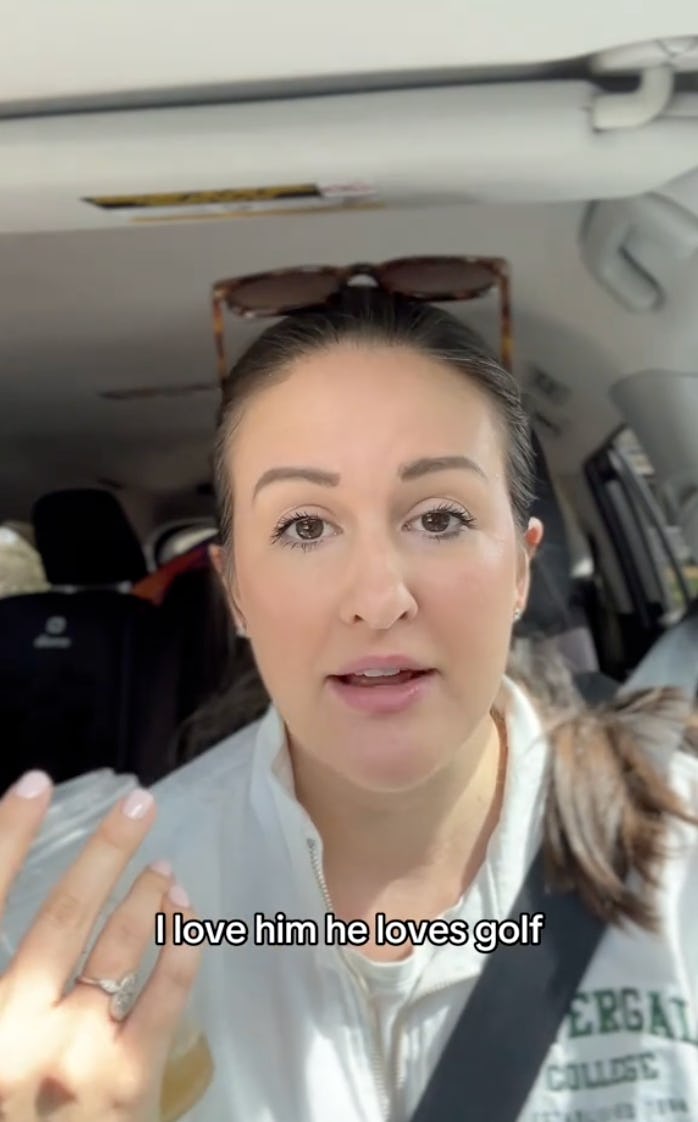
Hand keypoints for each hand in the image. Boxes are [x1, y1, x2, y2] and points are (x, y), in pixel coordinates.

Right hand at [0, 769, 201, 1119]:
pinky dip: (178, 947)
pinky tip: (185, 915)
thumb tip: (31, 922)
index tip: (36, 783)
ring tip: (163, 862)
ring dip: (143, 897)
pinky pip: (163, 998)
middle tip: (138, 804)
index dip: (6, 837)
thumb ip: (4, 984)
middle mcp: (12, 1030)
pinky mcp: (125, 1086)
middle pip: (60, 918)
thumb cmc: (8, 1102)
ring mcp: (72, 1060)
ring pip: (116, 951)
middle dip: (102, 852)